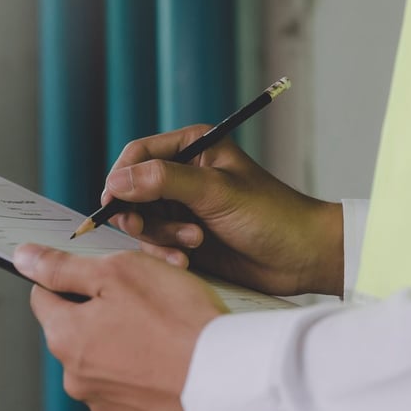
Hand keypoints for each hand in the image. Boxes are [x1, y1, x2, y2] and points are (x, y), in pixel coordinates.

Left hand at [13, 243, 226, 410]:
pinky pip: (131, 390)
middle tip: (146, 299)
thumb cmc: (178, 322)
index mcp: (66, 337)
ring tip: (165, 331)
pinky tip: (171, 360)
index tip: (100, 274)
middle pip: (77, 330)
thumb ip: (64, 267)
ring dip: (124, 344)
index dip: (71, 276)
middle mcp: (77, 378)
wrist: (227, 379)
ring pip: (104, 361)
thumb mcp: (119, 273)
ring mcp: (106, 406)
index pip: (44, 296)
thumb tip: (24, 258)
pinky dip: (145, 374)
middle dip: (103, 311)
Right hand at [103, 125, 344, 296]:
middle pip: (133, 190)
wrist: (300, 257)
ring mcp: (183, 208)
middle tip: (145, 230)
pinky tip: (187, 262)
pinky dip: (166, 254)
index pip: (139, 154)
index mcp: (193, 148)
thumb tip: (116, 181)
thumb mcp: (216, 191)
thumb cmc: (270, 214)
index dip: (120, 177)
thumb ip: (164, 181)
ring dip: (160, 237)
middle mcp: (184, 175)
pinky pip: (156, 245)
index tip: (111, 203)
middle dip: (140, 214)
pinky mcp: (185, 238)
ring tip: (194, 243)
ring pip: (142, 221)